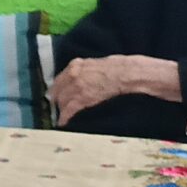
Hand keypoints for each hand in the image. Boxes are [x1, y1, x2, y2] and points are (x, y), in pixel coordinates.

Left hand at [50, 55, 181, 123]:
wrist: (128, 74)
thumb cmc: (118, 67)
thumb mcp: (97, 63)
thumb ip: (85, 69)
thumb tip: (83, 75)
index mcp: (75, 65)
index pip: (59, 79)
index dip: (58, 89)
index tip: (57, 95)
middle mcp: (72, 75)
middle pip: (57, 91)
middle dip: (58, 100)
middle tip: (60, 108)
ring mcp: (76, 87)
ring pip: (62, 101)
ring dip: (62, 110)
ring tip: (64, 116)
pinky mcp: (82, 99)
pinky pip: (68, 111)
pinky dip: (64, 118)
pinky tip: (63, 124)